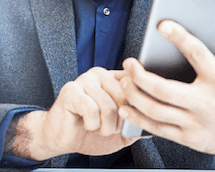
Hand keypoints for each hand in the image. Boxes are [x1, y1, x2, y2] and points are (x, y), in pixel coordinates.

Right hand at [19, 67, 138, 159]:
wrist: (61, 139)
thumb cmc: (89, 132)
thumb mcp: (120, 130)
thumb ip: (137, 123)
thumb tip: (153, 122)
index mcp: (114, 79)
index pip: (135, 83)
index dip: (136, 105)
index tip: (129, 117)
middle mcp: (100, 75)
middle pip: (125, 97)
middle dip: (119, 121)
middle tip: (107, 127)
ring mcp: (84, 80)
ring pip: (110, 106)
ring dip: (105, 126)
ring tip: (96, 127)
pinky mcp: (71, 91)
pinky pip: (92, 110)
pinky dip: (92, 125)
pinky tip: (84, 123)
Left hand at [119, 20, 214, 161]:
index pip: (197, 54)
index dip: (179, 37)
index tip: (162, 25)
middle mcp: (205, 103)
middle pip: (163, 89)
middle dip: (140, 75)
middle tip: (129, 62)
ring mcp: (194, 123)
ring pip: (155, 110)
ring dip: (134, 94)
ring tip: (124, 81)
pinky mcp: (188, 138)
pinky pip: (157, 128)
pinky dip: (137, 118)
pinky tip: (126, 106)